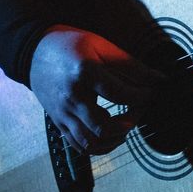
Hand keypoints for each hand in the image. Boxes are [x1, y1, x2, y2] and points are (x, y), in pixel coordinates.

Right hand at [29, 25, 163, 153]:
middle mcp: (72, 97)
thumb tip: (159, 79)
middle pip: (105, 126)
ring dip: (114, 140)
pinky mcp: (58, 122)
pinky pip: (78, 145)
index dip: (142, 96)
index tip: (152, 93)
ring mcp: (62, 112)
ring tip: (125, 126)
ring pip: (91, 142)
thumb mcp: (102, 46)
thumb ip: (131, 65)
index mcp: (84, 73)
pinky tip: (109, 135)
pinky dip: (97, 147)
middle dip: (129, 123)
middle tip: (138, 111)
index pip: (121, 94)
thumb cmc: (70, 45)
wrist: (33, 51)